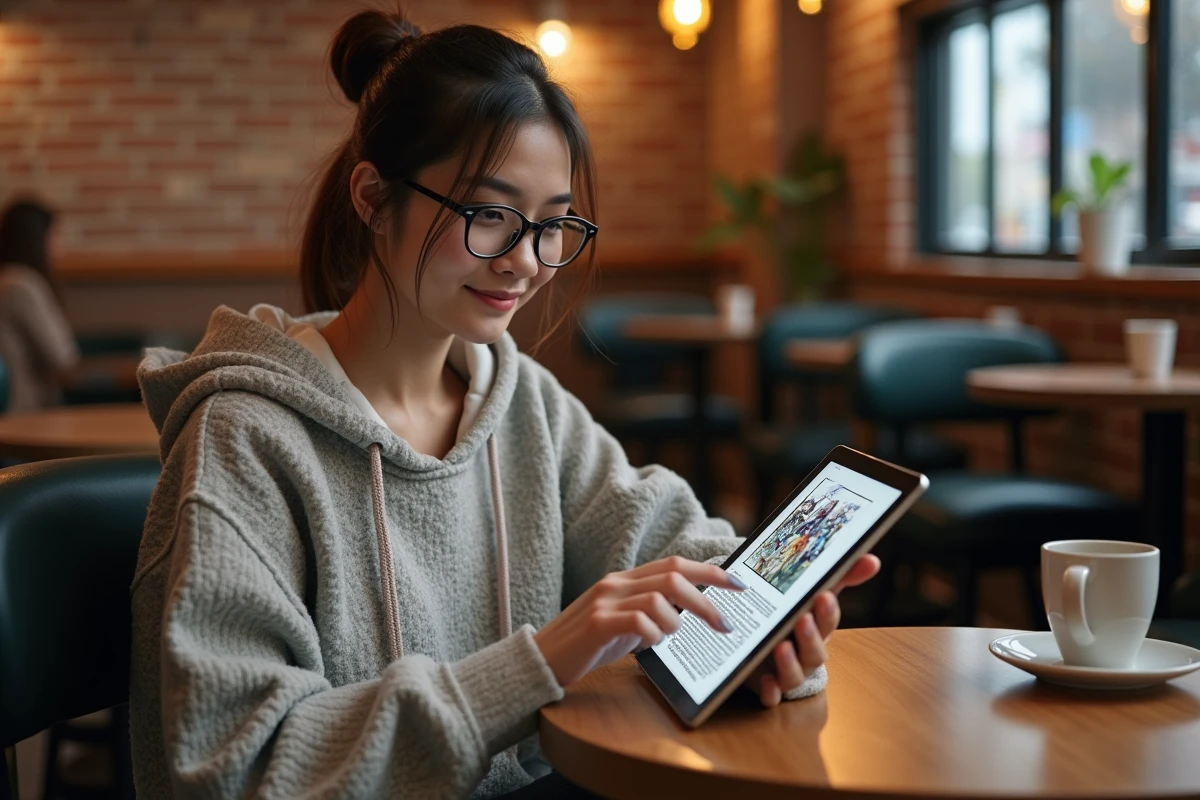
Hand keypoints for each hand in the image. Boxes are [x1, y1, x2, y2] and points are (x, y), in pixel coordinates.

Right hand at [534, 556, 744, 686]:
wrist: (540, 660)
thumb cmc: (587, 646)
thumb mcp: (624, 624)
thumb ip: (651, 612)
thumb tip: (692, 614)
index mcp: (625, 580)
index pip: (675, 564)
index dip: (710, 571)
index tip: (739, 583)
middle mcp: (615, 583)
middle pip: (673, 575)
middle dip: (706, 598)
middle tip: (726, 623)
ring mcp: (604, 600)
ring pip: (659, 595)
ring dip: (676, 621)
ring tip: (671, 639)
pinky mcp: (596, 623)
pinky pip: (637, 620)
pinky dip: (653, 633)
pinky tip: (650, 645)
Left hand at [744, 554, 880, 706]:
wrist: (764, 640)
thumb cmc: (795, 615)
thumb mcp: (812, 594)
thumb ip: (839, 576)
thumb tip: (872, 559)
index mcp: (817, 630)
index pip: (828, 622)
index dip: (828, 612)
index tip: (824, 596)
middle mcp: (805, 654)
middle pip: (814, 651)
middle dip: (810, 636)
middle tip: (803, 618)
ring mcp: (786, 671)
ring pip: (794, 675)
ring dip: (790, 663)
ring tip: (781, 646)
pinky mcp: (765, 684)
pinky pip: (771, 695)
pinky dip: (770, 692)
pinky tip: (766, 682)